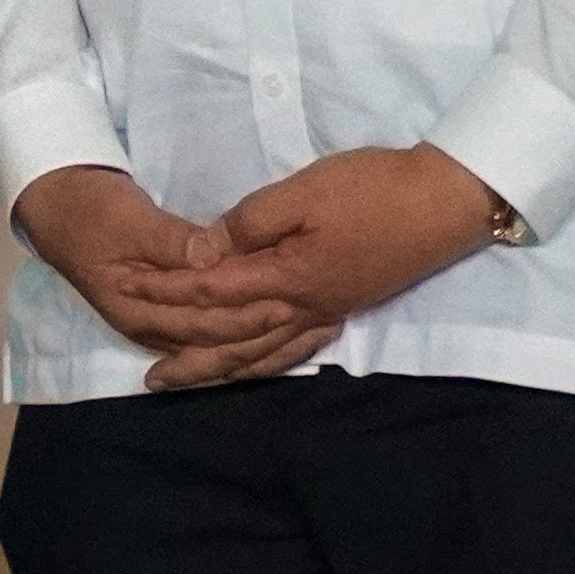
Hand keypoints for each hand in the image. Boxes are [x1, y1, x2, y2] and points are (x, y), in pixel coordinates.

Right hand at [8, 166, 319, 388]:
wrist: (56, 207)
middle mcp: (150, 328)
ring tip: (313, 334)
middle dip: (266, 335)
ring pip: (219, 346)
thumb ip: (172, 242)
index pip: (201, 324)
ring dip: (264, 344)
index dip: (244, 316)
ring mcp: (159, 324)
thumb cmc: (91, 210)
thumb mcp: (129, 219)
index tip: (286, 302)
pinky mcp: (169, 314)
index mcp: (136, 310)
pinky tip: (282, 335)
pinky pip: (213, 334)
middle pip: (216, 343)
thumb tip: (211, 257)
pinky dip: (248, 338)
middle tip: (316, 322)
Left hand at [139, 146, 506, 386]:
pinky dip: (270, 364)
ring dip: (224, 372)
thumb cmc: (373, 189)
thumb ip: (248, 224)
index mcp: (288, 278)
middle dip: (190, 358)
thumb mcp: (302, 192)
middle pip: (235, 343)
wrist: (445, 202)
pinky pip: (299, 347)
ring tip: (190, 384)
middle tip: (149, 380)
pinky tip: (258, 368)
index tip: (129, 292)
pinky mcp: (347, 305)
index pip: (213, 292)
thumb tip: (202, 252)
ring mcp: (329, 311)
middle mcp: (306, 307)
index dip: (168, 294)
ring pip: (266, 354)